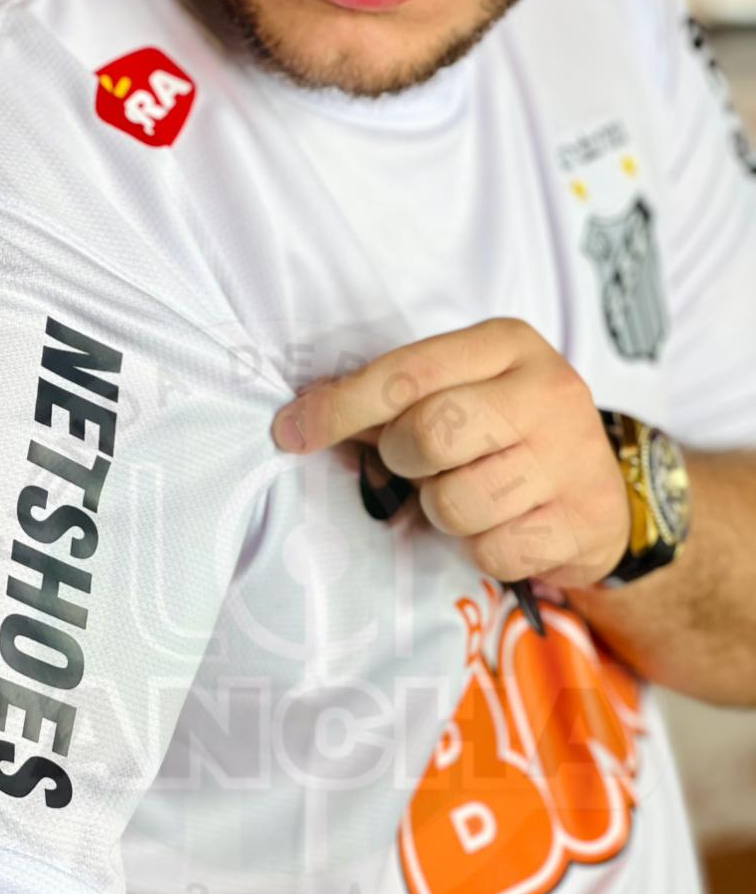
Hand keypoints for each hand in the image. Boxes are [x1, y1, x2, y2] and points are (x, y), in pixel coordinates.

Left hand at [270, 317, 630, 590]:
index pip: (406, 373)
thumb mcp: (461, 393)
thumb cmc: (507, 434)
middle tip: (421, 465)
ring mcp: (572, 458)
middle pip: (431, 433)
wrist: (604, 493)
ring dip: (443, 510)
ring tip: (472, 493)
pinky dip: (481, 548)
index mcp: (507, 344)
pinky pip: (491, 550)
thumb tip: (300, 419)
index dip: (339, 407)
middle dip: (405, 460)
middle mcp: (548, 391)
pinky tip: (506, 524)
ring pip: (455, 502)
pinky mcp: (584, 522)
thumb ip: (390, 400)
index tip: (290, 431)